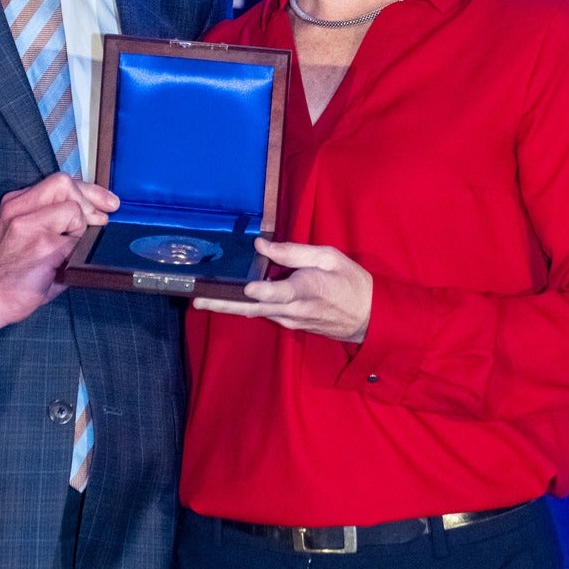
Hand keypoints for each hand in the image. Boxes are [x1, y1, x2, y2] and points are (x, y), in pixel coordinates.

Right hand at [0, 174, 117, 334]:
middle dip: (91, 200)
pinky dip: (78, 251)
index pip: (59, 182)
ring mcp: (30, 226)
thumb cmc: (8, 273)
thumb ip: (51, 219)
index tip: (106, 203)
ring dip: (81, 229)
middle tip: (101, 220)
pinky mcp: (43, 246)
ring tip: (69, 249)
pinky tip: (65, 265)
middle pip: (64, 184)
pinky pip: (76, 240)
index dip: (88, 191)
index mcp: (15, 204)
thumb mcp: (23, 234)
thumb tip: (93, 217)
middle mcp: (20, 209)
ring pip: (73, 209)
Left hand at [193, 238, 372, 343]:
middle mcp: (295, 309)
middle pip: (255, 308)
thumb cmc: (351, 281)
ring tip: (204, 299)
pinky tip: (229, 300)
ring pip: (256, 313)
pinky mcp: (290, 324)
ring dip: (230, 307)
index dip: (263, 291)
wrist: (369, 317)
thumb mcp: (330, 257)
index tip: (247, 288)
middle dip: (225, 304)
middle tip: (199, 300)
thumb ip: (295, 251)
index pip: (281, 292)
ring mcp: (291, 320)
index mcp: (308, 289)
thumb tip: (262, 245)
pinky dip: (246, 308)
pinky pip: (265, 314)